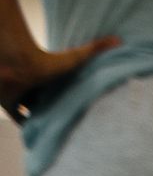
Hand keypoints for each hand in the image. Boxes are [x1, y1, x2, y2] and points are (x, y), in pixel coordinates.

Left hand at [1, 34, 118, 124]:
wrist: (15, 67)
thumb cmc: (42, 60)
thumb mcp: (74, 58)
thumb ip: (94, 49)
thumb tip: (119, 39)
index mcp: (49, 77)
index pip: (60, 88)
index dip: (69, 96)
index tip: (82, 106)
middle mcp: (35, 85)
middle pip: (48, 100)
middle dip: (58, 109)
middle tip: (73, 123)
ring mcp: (21, 95)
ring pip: (34, 110)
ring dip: (44, 119)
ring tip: (60, 132)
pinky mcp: (9, 104)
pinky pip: (19, 119)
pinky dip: (29, 128)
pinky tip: (41, 136)